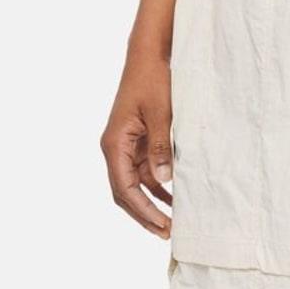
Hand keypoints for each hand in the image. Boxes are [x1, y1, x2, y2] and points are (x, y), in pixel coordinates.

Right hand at [100, 52, 173, 237]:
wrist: (150, 55)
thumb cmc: (153, 79)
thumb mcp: (160, 114)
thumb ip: (161, 148)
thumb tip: (164, 181)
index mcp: (114, 143)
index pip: (124, 188)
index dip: (143, 210)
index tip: (161, 226)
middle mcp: (115, 148)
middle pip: (125, 193)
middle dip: (145, 215)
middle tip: (167, 234)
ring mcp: (126, 148)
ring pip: (135, 186)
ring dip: (152, 205)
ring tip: (172, 224)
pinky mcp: (138, 144)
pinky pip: (145, 174)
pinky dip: (158, 189)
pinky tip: (175, 201)